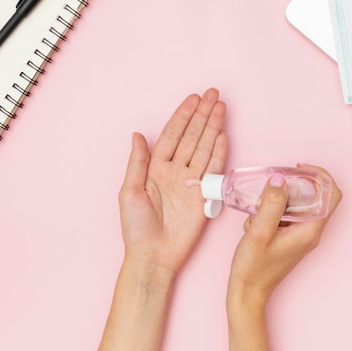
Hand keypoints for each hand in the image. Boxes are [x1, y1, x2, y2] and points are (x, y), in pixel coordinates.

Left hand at [118, 88, 226, 278]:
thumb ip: (137, 162)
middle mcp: (175, 171)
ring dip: (213, 128)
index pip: (172, 135)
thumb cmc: (136, 228)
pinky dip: (218, 153)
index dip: (183, 116)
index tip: (194, 98)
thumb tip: (138, 135)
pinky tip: (222, 136)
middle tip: (214, 94)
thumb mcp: (129, 192)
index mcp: (155, 168)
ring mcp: (191, 183)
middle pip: (191, 137)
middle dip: (203, 115)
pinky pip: (213, 170)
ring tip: (221, 108)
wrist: (153, 256)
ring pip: (203, 148)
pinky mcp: (204, 197)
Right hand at [227, 164, 341, 308]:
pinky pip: (285, 216)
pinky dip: (270, 213)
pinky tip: (254, 225)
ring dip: (275, 202)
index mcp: (310, 230)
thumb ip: (271, 204)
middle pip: (314, 196)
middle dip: (290, 188)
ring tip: (257, 216)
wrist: (247, 293)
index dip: (319, 176)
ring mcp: (300, 236)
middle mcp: (310, 232)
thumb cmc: (253, 269)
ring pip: (296, 205)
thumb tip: (280, 179)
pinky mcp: (290, 238)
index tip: (298, 169)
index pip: (331, 194)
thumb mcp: (259, 232)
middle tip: (271, 187)